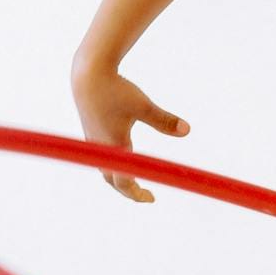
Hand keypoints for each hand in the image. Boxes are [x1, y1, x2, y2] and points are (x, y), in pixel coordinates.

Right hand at [70, 63, 189, 202]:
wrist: (87, 75)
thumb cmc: (115, 90)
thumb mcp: (143, 105)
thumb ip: (164, 120)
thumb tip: (187, 131)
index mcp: (115, 148)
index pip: (124, 183)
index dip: (137, 194)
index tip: (152, 199)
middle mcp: (101, 150)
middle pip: (113, 181)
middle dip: (129, 191)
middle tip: (146, 195)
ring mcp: (93, 143)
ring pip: (106, 171)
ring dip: (119, 180)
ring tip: (134, 182)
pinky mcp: (90, 134)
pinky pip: (101, 160)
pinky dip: (112, 167)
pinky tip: (122, 158)